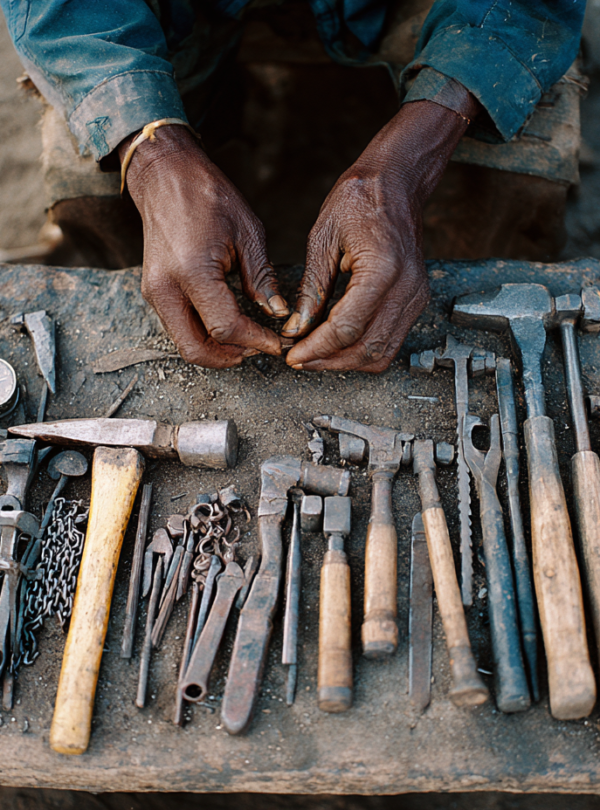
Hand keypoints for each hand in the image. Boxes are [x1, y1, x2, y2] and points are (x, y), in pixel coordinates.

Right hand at [119, 126, 288, 367]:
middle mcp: (165, 288)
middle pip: (195, 349)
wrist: (165, 176)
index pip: (225, 326)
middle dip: (230, 357)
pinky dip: (204, 336)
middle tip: (260, 350)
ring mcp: (154, 292)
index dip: (256, 341)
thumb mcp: (247, 233)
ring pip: (184, 343)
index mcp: (191, 272)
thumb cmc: (207, 195)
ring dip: (216, 350)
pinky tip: (229, 326)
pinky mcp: (154, 292)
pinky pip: (179, 328)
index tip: (278, 343)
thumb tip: (278, 313)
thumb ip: (262, 279)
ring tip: (248, 341)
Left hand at [283, 92, 478, 371]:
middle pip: (367, 349)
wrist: (396, 183)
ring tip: (316, 355)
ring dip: (346, 361)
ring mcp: (416, 297)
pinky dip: (363, 350)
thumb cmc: (360, 199)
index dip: (316, 348)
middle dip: (329, 361)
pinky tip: (337, 344)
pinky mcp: (416, 301)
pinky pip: (391, 341)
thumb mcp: (323, 239)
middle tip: (299, 359)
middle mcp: (407, 288)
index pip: (347, 328)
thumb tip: (297, 328)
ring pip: (382, 353)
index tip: (292, 354)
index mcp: (383, 269)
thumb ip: (312, 289)